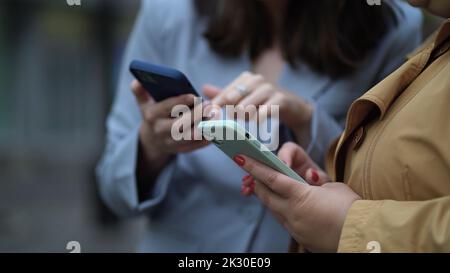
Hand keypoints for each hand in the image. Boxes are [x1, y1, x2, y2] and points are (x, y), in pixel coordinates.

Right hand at [131, 80, 209, 171]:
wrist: (152, 140)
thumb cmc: (153, 115)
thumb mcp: (144, 103)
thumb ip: (140, 91)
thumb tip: (136, 81)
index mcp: (152, 116)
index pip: (167, 108)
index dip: (181, 101)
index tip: (194, 96)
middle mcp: (160, 131)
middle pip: (180, 124)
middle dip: (196, 115)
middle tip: (210, 106)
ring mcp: (171, 143)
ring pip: (190, 136)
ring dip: (204, 127)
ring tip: (216, 116)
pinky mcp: (181, 150)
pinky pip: (196, 145)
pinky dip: (207, 138)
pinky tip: (216, 129)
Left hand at [203, 72, 313, 145]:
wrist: (294, 107)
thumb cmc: (265, 103)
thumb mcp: (246, 98)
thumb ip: (226, 94)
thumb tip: (204, 89)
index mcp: (246, 79)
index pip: (224, 94)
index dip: (215, 109)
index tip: (207, 121)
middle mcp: (257, 80)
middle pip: (232, 99)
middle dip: (225, 115)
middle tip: (221, 128)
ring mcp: (269, 89)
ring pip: (247, 106)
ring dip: (240, 120)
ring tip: (237, 130)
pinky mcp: (281, 99)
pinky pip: (265, 111)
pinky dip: (257, 121)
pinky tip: (254, 128)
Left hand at [234, 142, 360, 251]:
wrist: (364, 236)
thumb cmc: (352, 208)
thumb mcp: (333, 188)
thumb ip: (315, 183)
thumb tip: (309, 181)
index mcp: (300, 196)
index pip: (271, 178)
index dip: (254, 167)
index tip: (240, 158)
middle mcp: (292, 213)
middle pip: (267, 195)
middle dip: (258, 183)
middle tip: (251, 175)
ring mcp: (295, 228)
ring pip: (274, 209)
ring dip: (269, 198)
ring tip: (268, 188)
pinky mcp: (300, 238)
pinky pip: (284, 221)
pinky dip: (282, 210)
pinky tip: (288, 206)